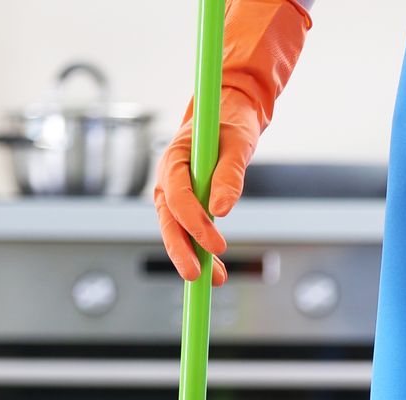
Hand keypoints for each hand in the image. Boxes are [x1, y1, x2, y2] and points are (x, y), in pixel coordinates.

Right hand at [154, 92, 264, 284]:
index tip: (217, 244)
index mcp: (173, 158)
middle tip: (196, 275)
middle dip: (182, 249)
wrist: (229, 115)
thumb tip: (221, 210)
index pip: (177, 195)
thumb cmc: (231, 123)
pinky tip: (218, 273)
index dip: (194, 222)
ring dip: (194, 256)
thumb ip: (229, 174)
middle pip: (168, 220)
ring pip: (177, 231)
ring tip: (216, 280)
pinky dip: (203, 252)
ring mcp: (175, 194)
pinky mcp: (187, 205)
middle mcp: (168, 179)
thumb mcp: (237, 142)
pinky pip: (190, 232)